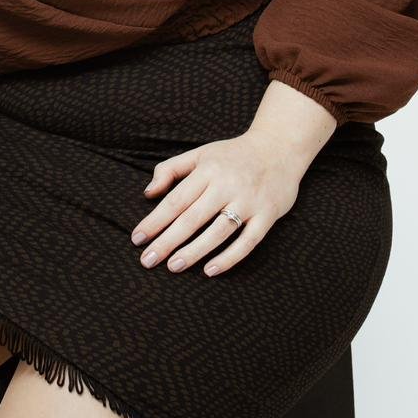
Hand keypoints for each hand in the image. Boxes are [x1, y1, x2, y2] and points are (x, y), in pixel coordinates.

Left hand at [129, 131, 303, 276]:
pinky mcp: (268, 214)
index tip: (137, 238)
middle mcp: (227, 185)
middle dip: (167, 241)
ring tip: (173, 267)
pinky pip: (248, 241)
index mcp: (208, 169)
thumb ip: (171, 169)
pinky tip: (210, 270)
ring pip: (218, 231)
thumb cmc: (233, 155)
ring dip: (194, 251)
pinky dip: (229, 257)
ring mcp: (249, 201)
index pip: (176, 200)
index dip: (155, 220)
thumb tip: (148, 193)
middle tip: (147, 260)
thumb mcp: (200, 153)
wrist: (279, 147)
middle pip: (192, 218)